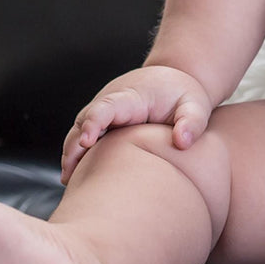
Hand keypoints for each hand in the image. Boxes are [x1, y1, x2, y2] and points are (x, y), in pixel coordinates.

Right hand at [59, 65, 213, 184]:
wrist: (172, 81)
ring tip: (69, 181)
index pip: (107, 107)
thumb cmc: (183, 96)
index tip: (86, 141)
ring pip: (78, 130)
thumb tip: (181, 142)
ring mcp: (103, 111)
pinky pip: (82, 137)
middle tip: (69, 174)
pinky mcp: (102, 122)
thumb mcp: (195, 105)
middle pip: (84, 121)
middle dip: (74, 145)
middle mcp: (111, 101)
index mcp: (132, 96)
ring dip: (71, 153)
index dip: (94, 122)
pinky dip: (75, 154)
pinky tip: (75, 179)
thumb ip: (192, 122)